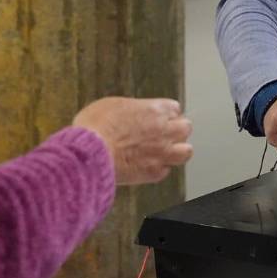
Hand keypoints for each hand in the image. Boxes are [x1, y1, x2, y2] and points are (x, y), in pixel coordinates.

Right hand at [72, 97, 192, 184]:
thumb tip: (132, 113)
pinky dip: (159, 169)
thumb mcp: (112, 105)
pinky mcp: (154, 172)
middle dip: (176, 130)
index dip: (166, 114)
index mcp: (155, 109)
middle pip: (186, 128)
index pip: (175, 109)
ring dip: (177, 150)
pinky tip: (147, 166)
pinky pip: (166, 171)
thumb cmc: (95, 126)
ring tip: (164, 152)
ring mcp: (162, 152)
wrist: (90, 153)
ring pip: (186, 151)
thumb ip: (132, 109)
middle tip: (163, 134)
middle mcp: (164, 130)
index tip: (159, 118)